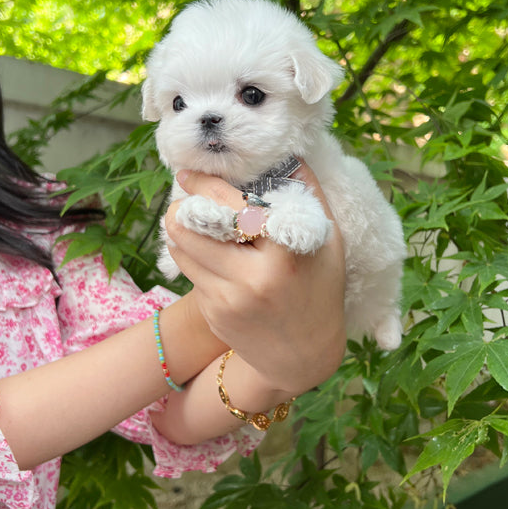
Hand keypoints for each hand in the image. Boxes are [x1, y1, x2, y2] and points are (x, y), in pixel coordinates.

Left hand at [163, 164, 346, 396]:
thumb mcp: (327, 240)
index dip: (203, 185)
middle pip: (188, 226)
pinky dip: (196, 258)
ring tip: (198, 224)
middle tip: (189, 199)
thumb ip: (307, 193)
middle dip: (182, 207)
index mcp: (284, 253)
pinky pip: (190, 273)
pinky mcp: (212, 314)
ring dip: (182, 231)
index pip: (229, 207)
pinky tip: (214, 258)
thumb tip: (287, 151)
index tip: (189, 173)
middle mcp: (251, 278)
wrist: (304, 357)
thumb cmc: (320, 288)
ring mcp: (227, 300)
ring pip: (180, 249)